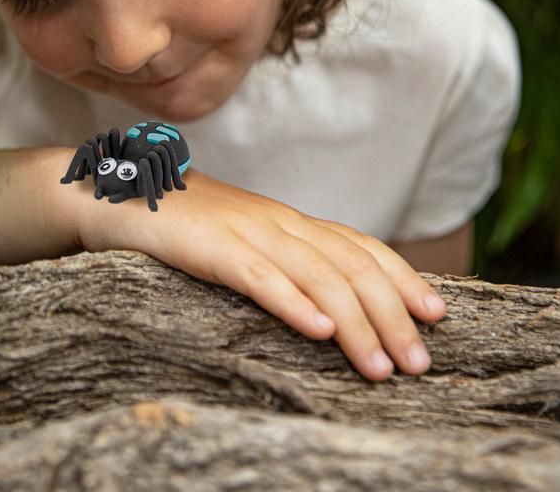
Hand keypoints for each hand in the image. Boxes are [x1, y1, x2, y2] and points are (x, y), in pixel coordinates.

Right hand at [74, 168, 446, 381]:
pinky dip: (293, 303)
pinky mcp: (212, 247)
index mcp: (288, 220)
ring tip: (381, 366)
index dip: (402, 277)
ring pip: (316, 275)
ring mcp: (246, 231)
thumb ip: (281, 257)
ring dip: (355, 322)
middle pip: (350, 265)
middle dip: (392, 313)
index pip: (360, 244)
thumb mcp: (243, 237)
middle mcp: (277, 221)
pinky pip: (260, 276)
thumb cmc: (185, 224)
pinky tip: (318, 331)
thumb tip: (324, 300)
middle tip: (419, 362)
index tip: (436, 313)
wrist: (123, 193)